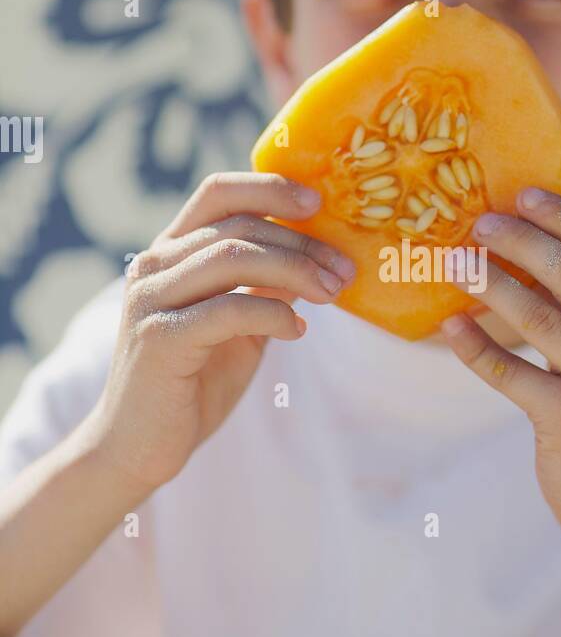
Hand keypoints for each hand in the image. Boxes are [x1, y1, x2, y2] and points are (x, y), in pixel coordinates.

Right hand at [84, 172, 354, 497]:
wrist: (138, 447)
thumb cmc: (191, 385)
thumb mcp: (238, 328)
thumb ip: (264, 289)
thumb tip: (317, 259)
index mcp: (170, 254)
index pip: (218, 194)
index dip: (269, 188)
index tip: (318, 202)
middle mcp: (153, 266)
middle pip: (238, 227)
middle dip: (302, 244)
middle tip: (345, 270)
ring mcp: (151, 300)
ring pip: (232, 258)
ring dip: (295, 272)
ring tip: (331, 294)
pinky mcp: (159, 339)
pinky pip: (228, 309)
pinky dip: (272, 314)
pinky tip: (296, 331)